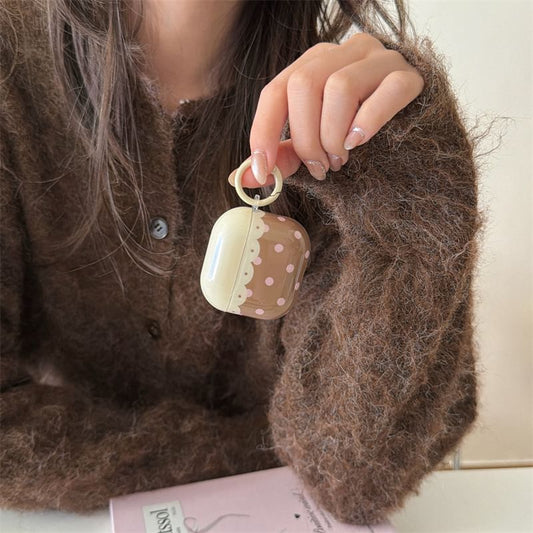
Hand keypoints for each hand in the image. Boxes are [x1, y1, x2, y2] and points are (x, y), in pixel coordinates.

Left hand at [228, 33, 423, 187]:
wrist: (413, 135)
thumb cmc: (356, 138)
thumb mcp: (314, 145)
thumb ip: (283, 156)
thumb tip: (243, 178)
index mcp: (314, 65)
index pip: (276, 90)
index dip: (264, 131)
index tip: (263, 170)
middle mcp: (343, 52)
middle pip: (304, 85)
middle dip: (305, 138)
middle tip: (319, 168)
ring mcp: (378, 59)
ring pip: (340, 87)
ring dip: (333, 136)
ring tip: (341, 160)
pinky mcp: (410, 76)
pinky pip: (386, 91)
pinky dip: (368, 121)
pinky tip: (360, 142)